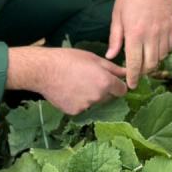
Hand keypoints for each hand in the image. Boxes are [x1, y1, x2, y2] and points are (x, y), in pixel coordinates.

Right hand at [6, 46, 127, 114]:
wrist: (44, 70)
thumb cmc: (69, 59)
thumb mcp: (94, 59)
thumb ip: (113, 68)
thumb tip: (127, 73)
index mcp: (106, 82)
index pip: (122, 90)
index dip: (117, 85)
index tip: (110, 80)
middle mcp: (98, 97)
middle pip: (109, 97)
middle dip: (104, 90)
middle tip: (89, 78)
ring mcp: (86, 106)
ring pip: (94, 102)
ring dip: (90, 95)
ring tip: (76, 83)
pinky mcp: (74, 112)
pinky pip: (82, 107)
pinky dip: (78, 101)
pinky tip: (69, 90)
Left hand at [107, 0, 171, 88]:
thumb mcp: (117, 15)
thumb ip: (115, 38)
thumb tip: (112, 56)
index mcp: (135, 33)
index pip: (135, 64)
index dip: (133, 77)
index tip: (131, 85)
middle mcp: (152, 35)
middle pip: (151, 64)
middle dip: (143, 72)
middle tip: (137, 73)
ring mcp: (164, 31)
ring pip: (162, 57)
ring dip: (153, 62)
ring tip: (145, 60)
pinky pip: (170, 46)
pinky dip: (163, 51)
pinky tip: (155, 48)